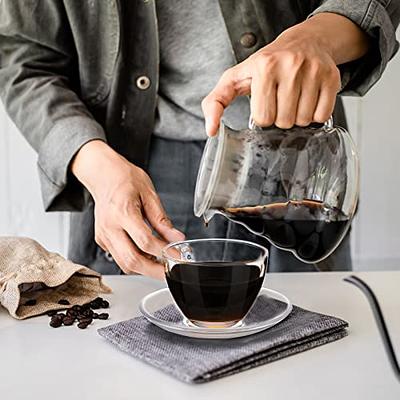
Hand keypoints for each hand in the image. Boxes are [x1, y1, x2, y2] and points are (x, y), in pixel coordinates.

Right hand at [71, 140, 184, 278]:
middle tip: (170, 271)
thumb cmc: (125, 180)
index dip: (164, 253)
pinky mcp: (102, 240)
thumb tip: (177, 238)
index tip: (178, 257)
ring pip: (124, 264)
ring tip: (161, 263)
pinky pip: (119, 258)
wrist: (103, 175)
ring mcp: (103, 235)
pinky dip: (135, 261)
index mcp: (123, 212)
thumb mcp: (149, 194)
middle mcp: (110, 227)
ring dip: (144, 269)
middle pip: (132, 260)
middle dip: (154, 271)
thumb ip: (162, 220)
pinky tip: (147, 255)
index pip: (145, 241)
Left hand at [202, 13, 368, 133]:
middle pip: (284, 122)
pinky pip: (323, 115)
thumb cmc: (266, 65)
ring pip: (304, 121)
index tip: (265, 103)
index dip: (263, 117)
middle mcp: (290, 65)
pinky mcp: (331, 77)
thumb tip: (211, 130)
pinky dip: (315, 115)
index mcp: (264, 67)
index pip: (263, 118)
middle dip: (280, 118)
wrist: (303, 41)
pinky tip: (308, 100)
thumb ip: (215, 102)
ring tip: (294, 100)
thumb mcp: (234, 79)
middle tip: (280, 102)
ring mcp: (313, 71)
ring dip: (297, 117)